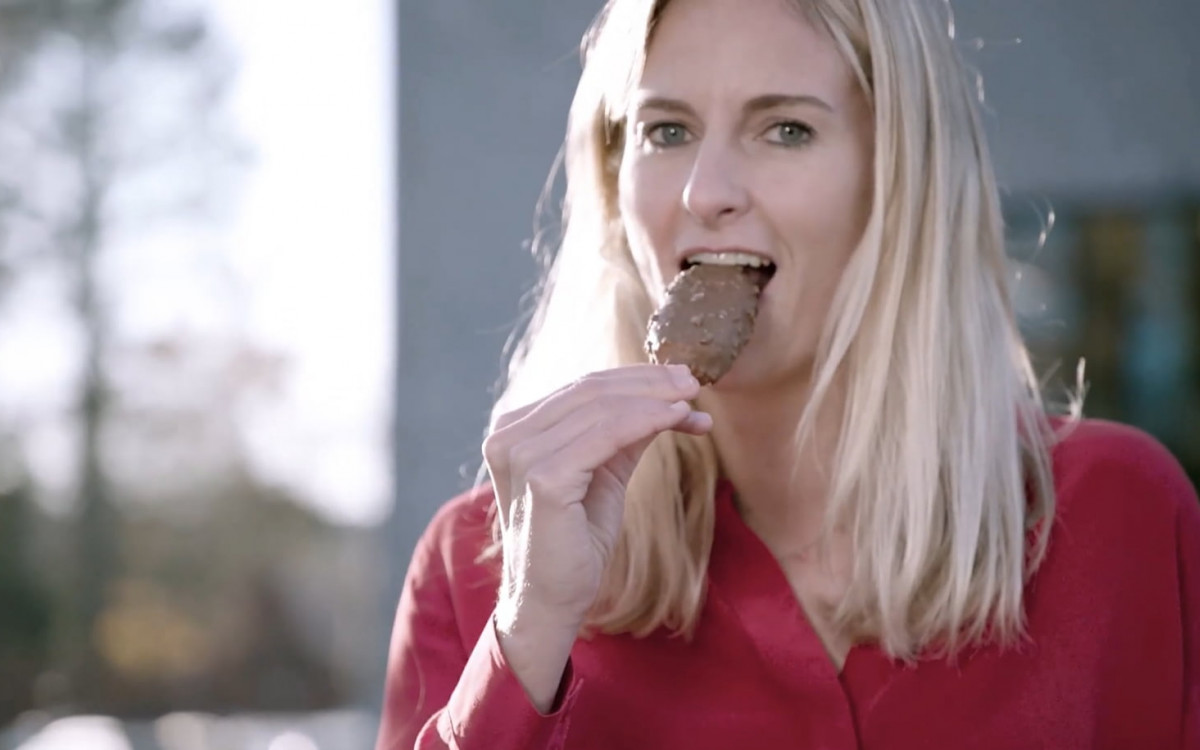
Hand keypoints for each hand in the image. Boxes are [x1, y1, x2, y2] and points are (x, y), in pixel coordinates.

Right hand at [482, 364, 710, 709]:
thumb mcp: (602, 474)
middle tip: (693, 382)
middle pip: (590, 390)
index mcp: (513, 430)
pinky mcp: (543, 478)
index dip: (634, 378)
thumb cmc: (574, 541)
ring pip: (602, 407)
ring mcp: (521, 455)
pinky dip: (648, 420)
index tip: (681, 381)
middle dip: (649, 382)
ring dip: (655, 399)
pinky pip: (607, 434)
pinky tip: (677, 419)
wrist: (551, 601)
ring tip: (692, 402)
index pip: (580, 387)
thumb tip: (672, 398)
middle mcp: (508, 435)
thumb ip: (624, 434)